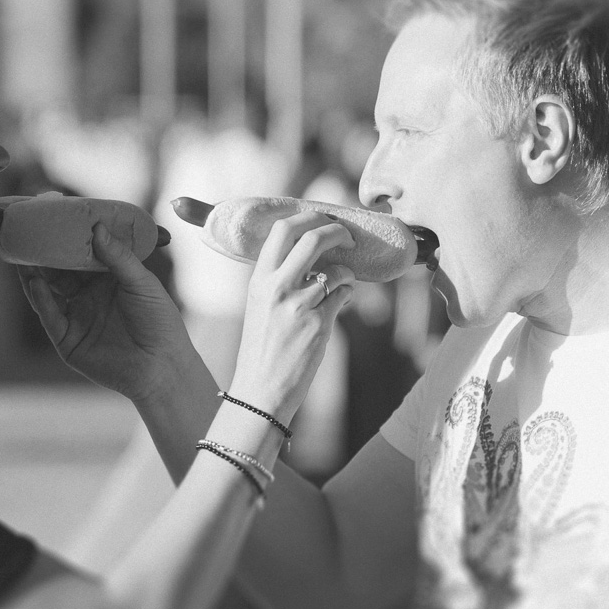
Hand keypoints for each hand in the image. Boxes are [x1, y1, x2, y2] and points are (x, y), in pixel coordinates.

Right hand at [12, 224, 188, 400]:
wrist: (162, 367)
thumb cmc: (160, 323)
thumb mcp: (142, 283)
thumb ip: (118, 256)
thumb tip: (96, 227)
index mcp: (108, 278)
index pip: (81, 252)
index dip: (66, 237)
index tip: (51, 216)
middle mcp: (89, 295)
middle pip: (59, 269)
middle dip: (42, 251)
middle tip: (26, 230)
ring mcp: (76, 316)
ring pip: (48, 289)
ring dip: (34, 272)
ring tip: (21, 252)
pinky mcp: (67, 339)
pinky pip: (49, 315)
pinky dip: (40, 298)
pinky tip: (35, 282)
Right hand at [226, 212, 356, 425]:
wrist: (261, 391)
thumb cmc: (262, 350)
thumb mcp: (260, 306)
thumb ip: (279, 279)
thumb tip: (311, 257)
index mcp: (259, 279)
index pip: (283, 229)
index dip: (309, 217)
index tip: (323, 220)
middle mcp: (277, 286)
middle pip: (313, 237)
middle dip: (337, 230)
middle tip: (348, 237)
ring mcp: (300, 304)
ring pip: (338, 270)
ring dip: (346, 274)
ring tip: (339, 287)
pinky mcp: (319, 324)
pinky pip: (345, 295)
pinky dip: (347, 296)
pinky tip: (337, 307)